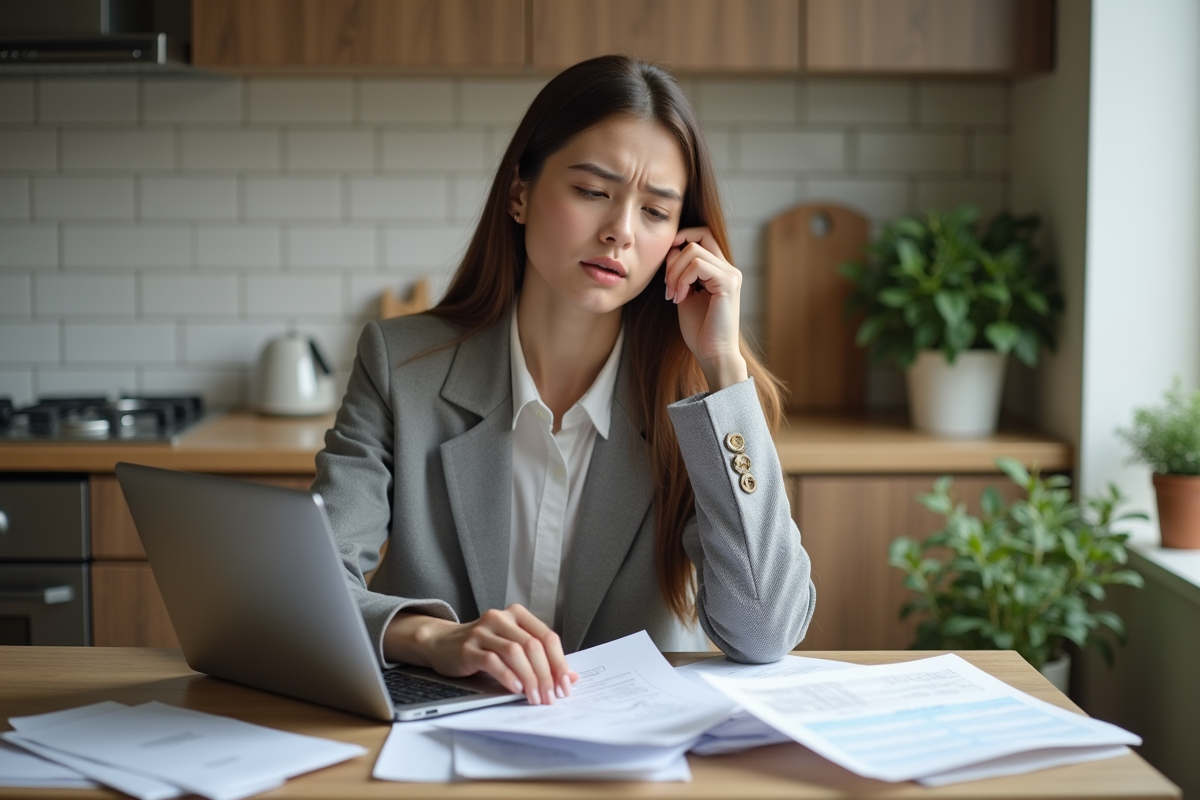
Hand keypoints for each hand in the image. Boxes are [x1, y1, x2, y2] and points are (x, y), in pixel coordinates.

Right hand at [384, 604, 576, 705]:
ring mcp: (483, 631)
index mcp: (518, 615)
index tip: (565, 685)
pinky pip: (493, 660)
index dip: (559, 662)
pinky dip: (507, 676)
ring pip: (515, 652)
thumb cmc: (482, 647)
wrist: (442, 643)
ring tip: (534, 697)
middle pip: (533, 645)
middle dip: (546, 675)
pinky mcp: (468, 647)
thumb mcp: (512, 647)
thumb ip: (540, 658)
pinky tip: (514, 689)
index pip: (547, 636)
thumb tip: (571, 676)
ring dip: (529, 678)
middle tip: (551, 697)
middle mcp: (501, 618)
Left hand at [664, 227, 748, 389]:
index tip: (666, 259)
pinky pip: (697, 266)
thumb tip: (672, 249)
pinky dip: (682, 280)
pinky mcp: (728, 283)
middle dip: (673, 260)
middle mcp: (729, 269)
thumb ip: (680, 271)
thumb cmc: (699, 330)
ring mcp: (730, 274)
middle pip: (697, 239)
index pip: (703, 235)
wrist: (713, 354)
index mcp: (720, 270)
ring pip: (693, 251)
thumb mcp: (684, 293)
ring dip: (674, 273)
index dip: (683, 237)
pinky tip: (680, 299)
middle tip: (667, 287)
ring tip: (673, 296)